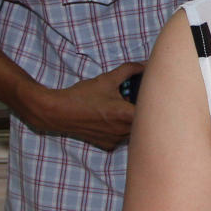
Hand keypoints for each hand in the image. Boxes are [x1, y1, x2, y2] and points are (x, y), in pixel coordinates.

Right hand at [23, 62, 143, 150]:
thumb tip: (144, 64)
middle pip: (143, 121)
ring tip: (117, 108)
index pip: (151, 111)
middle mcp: (123, 131)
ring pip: (133, 130)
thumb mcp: (107, 79)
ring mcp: (115, 140)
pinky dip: (119, 128)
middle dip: (140, 110)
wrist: (58, 112)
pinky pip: (121, 137)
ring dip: (130, 120)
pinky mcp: (107, 145)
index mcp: (126, 115)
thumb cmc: (82, 96)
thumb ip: (129, 70)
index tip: (147, 94)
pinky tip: (108, 119)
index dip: (152, 102)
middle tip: (130, 99)